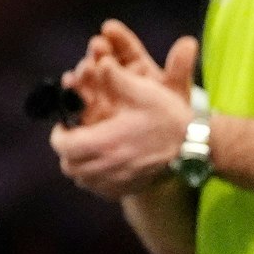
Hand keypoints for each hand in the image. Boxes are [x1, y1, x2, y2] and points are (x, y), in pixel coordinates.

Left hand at [49, 39, 200, 200]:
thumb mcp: (143, 91)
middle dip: (67, 150)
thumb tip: (100, 62)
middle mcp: (108, 166)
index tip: (65, 124)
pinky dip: (94, 178)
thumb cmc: (168, 116)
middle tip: (75, 135)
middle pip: (68, 166)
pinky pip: (98, 189)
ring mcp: (116, 182)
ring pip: (81, 180)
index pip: (64, 145)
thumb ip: (117, 77)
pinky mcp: (125, 190)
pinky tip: (104, 162)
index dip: (59, 133)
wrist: (194, 145)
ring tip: (88, 147)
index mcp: (106, 141)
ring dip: (78, 164)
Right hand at [61, 19, 197, 123]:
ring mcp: (100, 92)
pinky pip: (81, 98)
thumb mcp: (176, 90)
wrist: (160, 145)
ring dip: (83, 70)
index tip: (109, 28)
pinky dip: (74, 92)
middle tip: (94, 46)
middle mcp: (115, 74)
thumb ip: (179, 68)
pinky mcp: (90, 109)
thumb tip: (189, 43)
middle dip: (97, 51)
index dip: (117, 36)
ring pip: (89, 77)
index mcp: (136, 64)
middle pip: (103, 58)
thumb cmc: (170, 113)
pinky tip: (69, 85)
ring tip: (82, 68)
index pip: (125, 46)